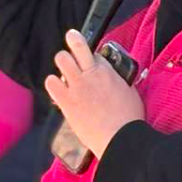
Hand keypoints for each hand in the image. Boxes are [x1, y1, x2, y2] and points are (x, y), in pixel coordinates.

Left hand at [44, 30, 144, 159]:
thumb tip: (114, 78)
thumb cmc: (129, 118)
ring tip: (66, 74)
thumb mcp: (130, 92)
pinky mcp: (66, 101)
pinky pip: (51, 83)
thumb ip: (119, 81)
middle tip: (73, 49)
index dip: (92, 57)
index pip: (94, 53)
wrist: (119, 138)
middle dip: (73, 43)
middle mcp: (90, 74)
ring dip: (63, 64)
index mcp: (108, 71)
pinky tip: (58, 89)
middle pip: (76, 46)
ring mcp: (76, 86)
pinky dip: (53, 83)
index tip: (91, 62)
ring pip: (61, 59)